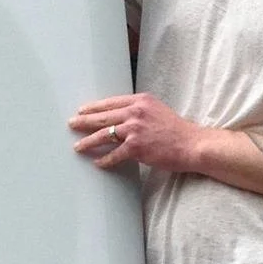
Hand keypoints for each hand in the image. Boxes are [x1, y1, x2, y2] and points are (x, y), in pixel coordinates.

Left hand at [68, 92, 201, 172]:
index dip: (94, 107)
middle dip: (84, 121)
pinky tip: (97, 163)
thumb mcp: (157, 110)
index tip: (82, 110)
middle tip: (71, 124)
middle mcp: (136, 112)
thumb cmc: (177, 130)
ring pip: (104, 134)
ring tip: (77, 146)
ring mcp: (135, 129)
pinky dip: (104, 160)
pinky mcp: (136, 147)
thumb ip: (140, 110)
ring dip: (88, 141)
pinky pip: (114, 154)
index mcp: (141, 100)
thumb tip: (122, 117)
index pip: (111, 102)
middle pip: (103, 116)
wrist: (191, 144)